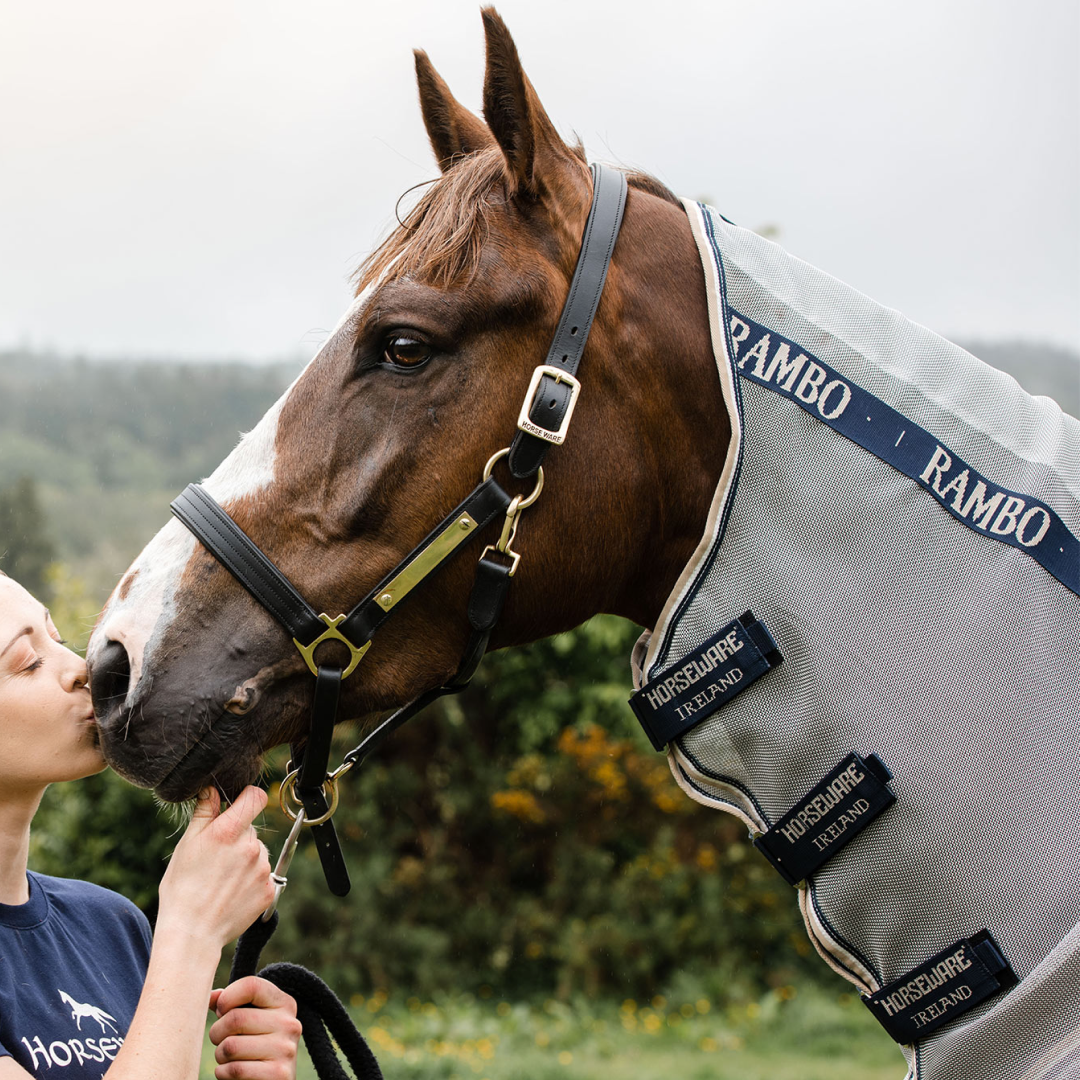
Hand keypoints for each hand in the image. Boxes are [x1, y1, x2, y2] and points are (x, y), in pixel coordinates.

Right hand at [157, 786, 274, 948]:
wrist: (192, 933)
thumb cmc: (182, 889)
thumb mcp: (188, 845)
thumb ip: (205, 813)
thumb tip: (212, 790)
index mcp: (229, 831)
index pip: (255, 797)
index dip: (247, 797)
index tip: (238, 805)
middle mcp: (251, 846)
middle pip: (251, 829)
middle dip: (237, 836)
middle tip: (216, 858)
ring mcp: (263, 868)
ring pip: (258, 852)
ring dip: (245, 859)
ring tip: (222, 878)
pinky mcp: (270, 888)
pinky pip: (264, 875)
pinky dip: (251, 880)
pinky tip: (232, 891)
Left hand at [209, 977, 301, 1079]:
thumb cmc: (254, 1046)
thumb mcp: (249, 1019)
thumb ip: (231, 1004)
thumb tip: (210, 996)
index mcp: (285, 1003)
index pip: (251, 986)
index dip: (227, 998)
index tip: (221, 1010)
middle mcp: (290, 1023)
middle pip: (235, 1018)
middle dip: (217, 1032)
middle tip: (220, 1039)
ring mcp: (286, 1050)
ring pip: (231, 1046)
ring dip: (219, 1055)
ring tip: (227, 1057)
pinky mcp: (278, 1074)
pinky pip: (235, 1069)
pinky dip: (223, 1073)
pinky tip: (230, 1072)